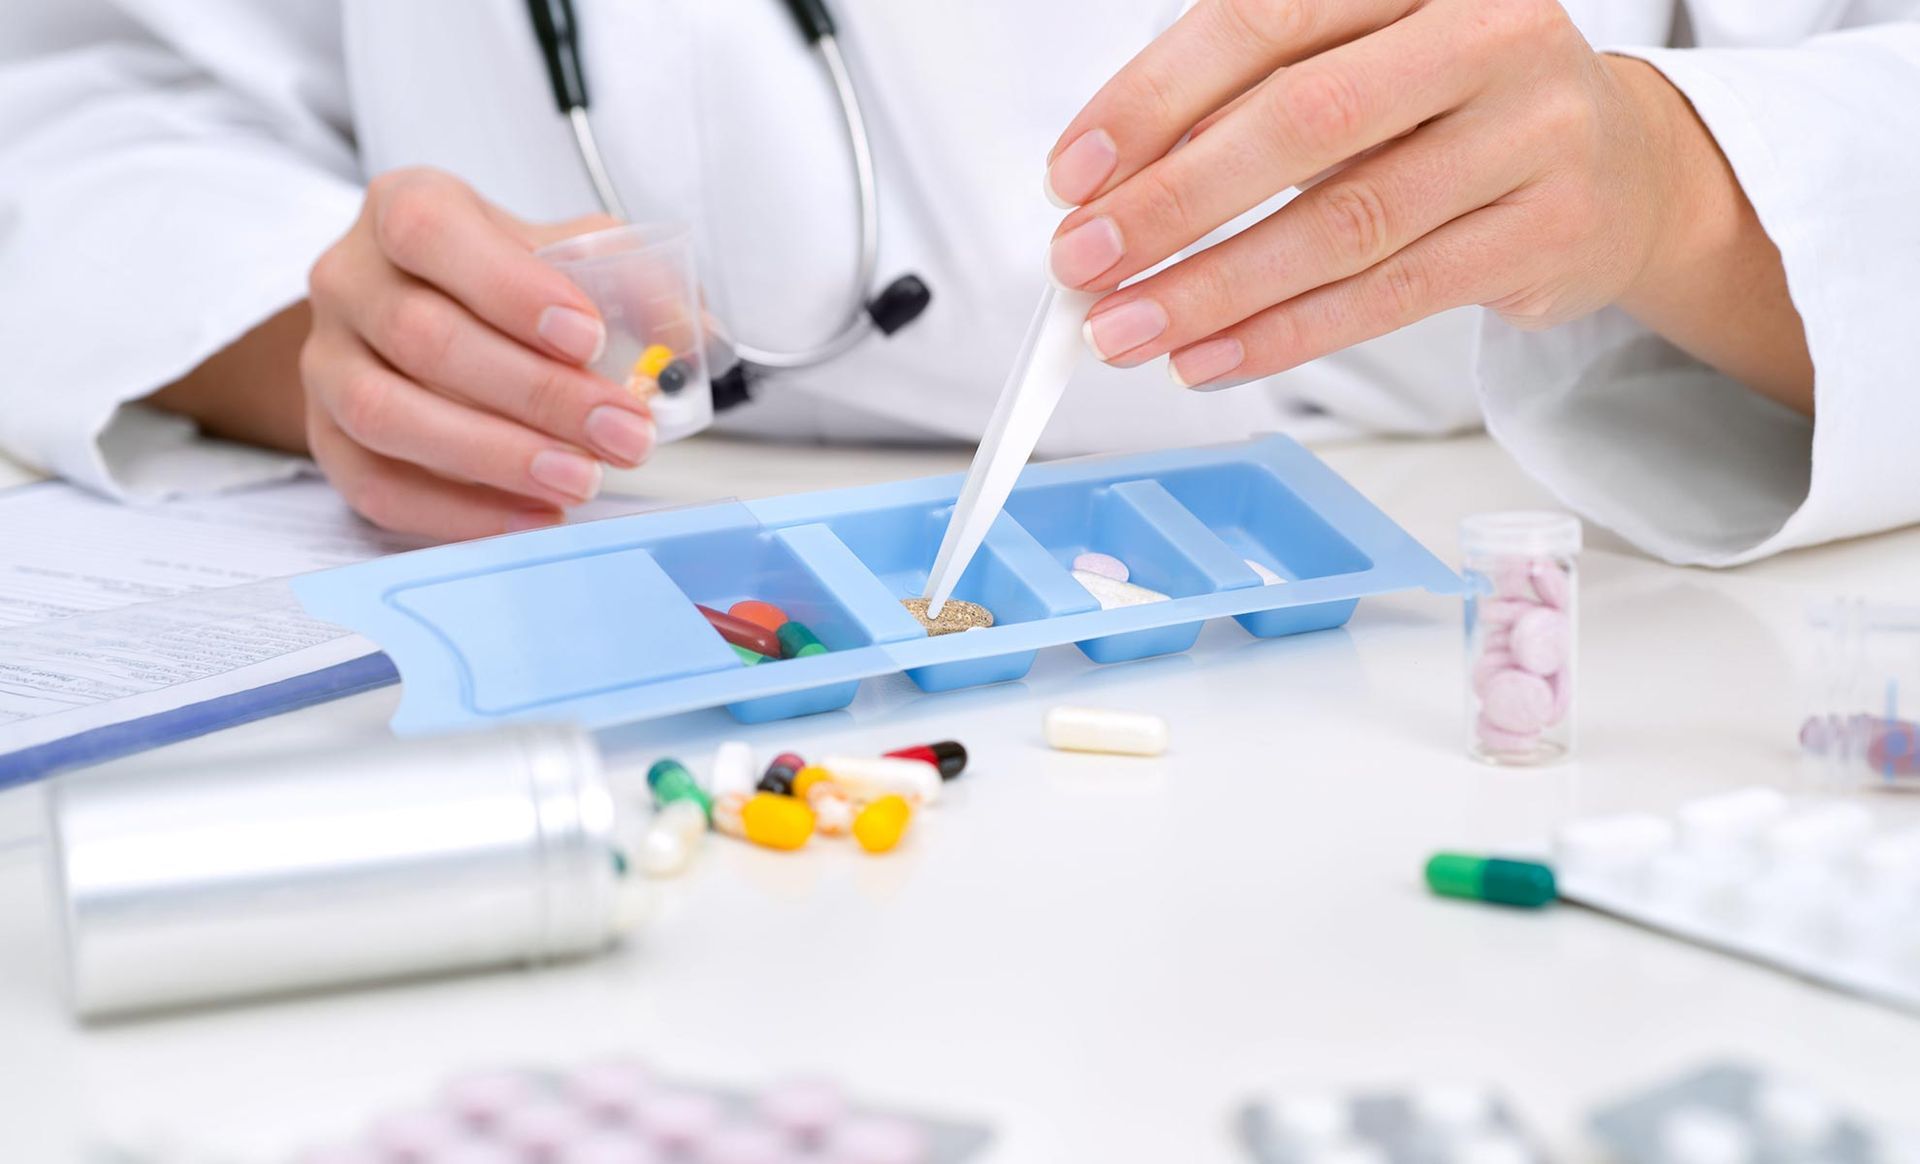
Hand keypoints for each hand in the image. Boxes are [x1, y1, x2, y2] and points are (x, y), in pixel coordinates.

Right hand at [303, 167, 653, 537]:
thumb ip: (628, 277)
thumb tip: (693, 334)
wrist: (415, 315)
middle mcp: (349, 279)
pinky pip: (377, 485)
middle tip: (622, 433)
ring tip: (581, 480)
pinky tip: (533, 516)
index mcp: (405, 208)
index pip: (432, 233)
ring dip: (496, 457)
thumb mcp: (562, 250)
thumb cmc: (498, 280)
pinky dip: (458, 511)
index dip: (509, 288)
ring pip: (389, 415)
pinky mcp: (324, 437)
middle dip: (536, 394)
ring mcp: (324, 361)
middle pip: (423, 337)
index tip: (590, 337)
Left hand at [1044, 0, 1810, 405]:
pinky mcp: (1546, 232)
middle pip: (1301, 123)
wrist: (1615, 167)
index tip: (1073, 175)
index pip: (1261, 20)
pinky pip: (1391, 298)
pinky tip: (1211, 356)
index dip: (1153, 101)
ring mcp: (1530, 133)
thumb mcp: (1355, 67)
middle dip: (1172, 204)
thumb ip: (1243, 105)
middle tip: (1084, 263)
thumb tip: (1109, 192)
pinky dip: (1286, 336)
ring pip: (1345, 224)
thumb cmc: (1447, 108)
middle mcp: (1485, 33)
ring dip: (1216, 289)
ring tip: (1128, 330)